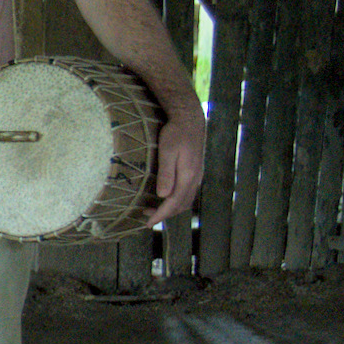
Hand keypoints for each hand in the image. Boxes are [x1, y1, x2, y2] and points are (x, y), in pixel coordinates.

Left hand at [148, 107, 205, 224]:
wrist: (190, 120)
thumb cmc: (176, 134)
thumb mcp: (167, 152)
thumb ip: (166, 174)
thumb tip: (163, 196)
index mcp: (188, 176)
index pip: (174, 203)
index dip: (161, 215)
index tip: (148, 223)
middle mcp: (195, 179)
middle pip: (181, 205)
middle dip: (165, 214)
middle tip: (146, 218)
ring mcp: (197, 176)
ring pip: (186, 200)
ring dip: (171, 208)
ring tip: (152, 209)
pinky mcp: (195, 172)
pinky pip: (187, 193)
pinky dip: (176, 200)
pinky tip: (165, 196)